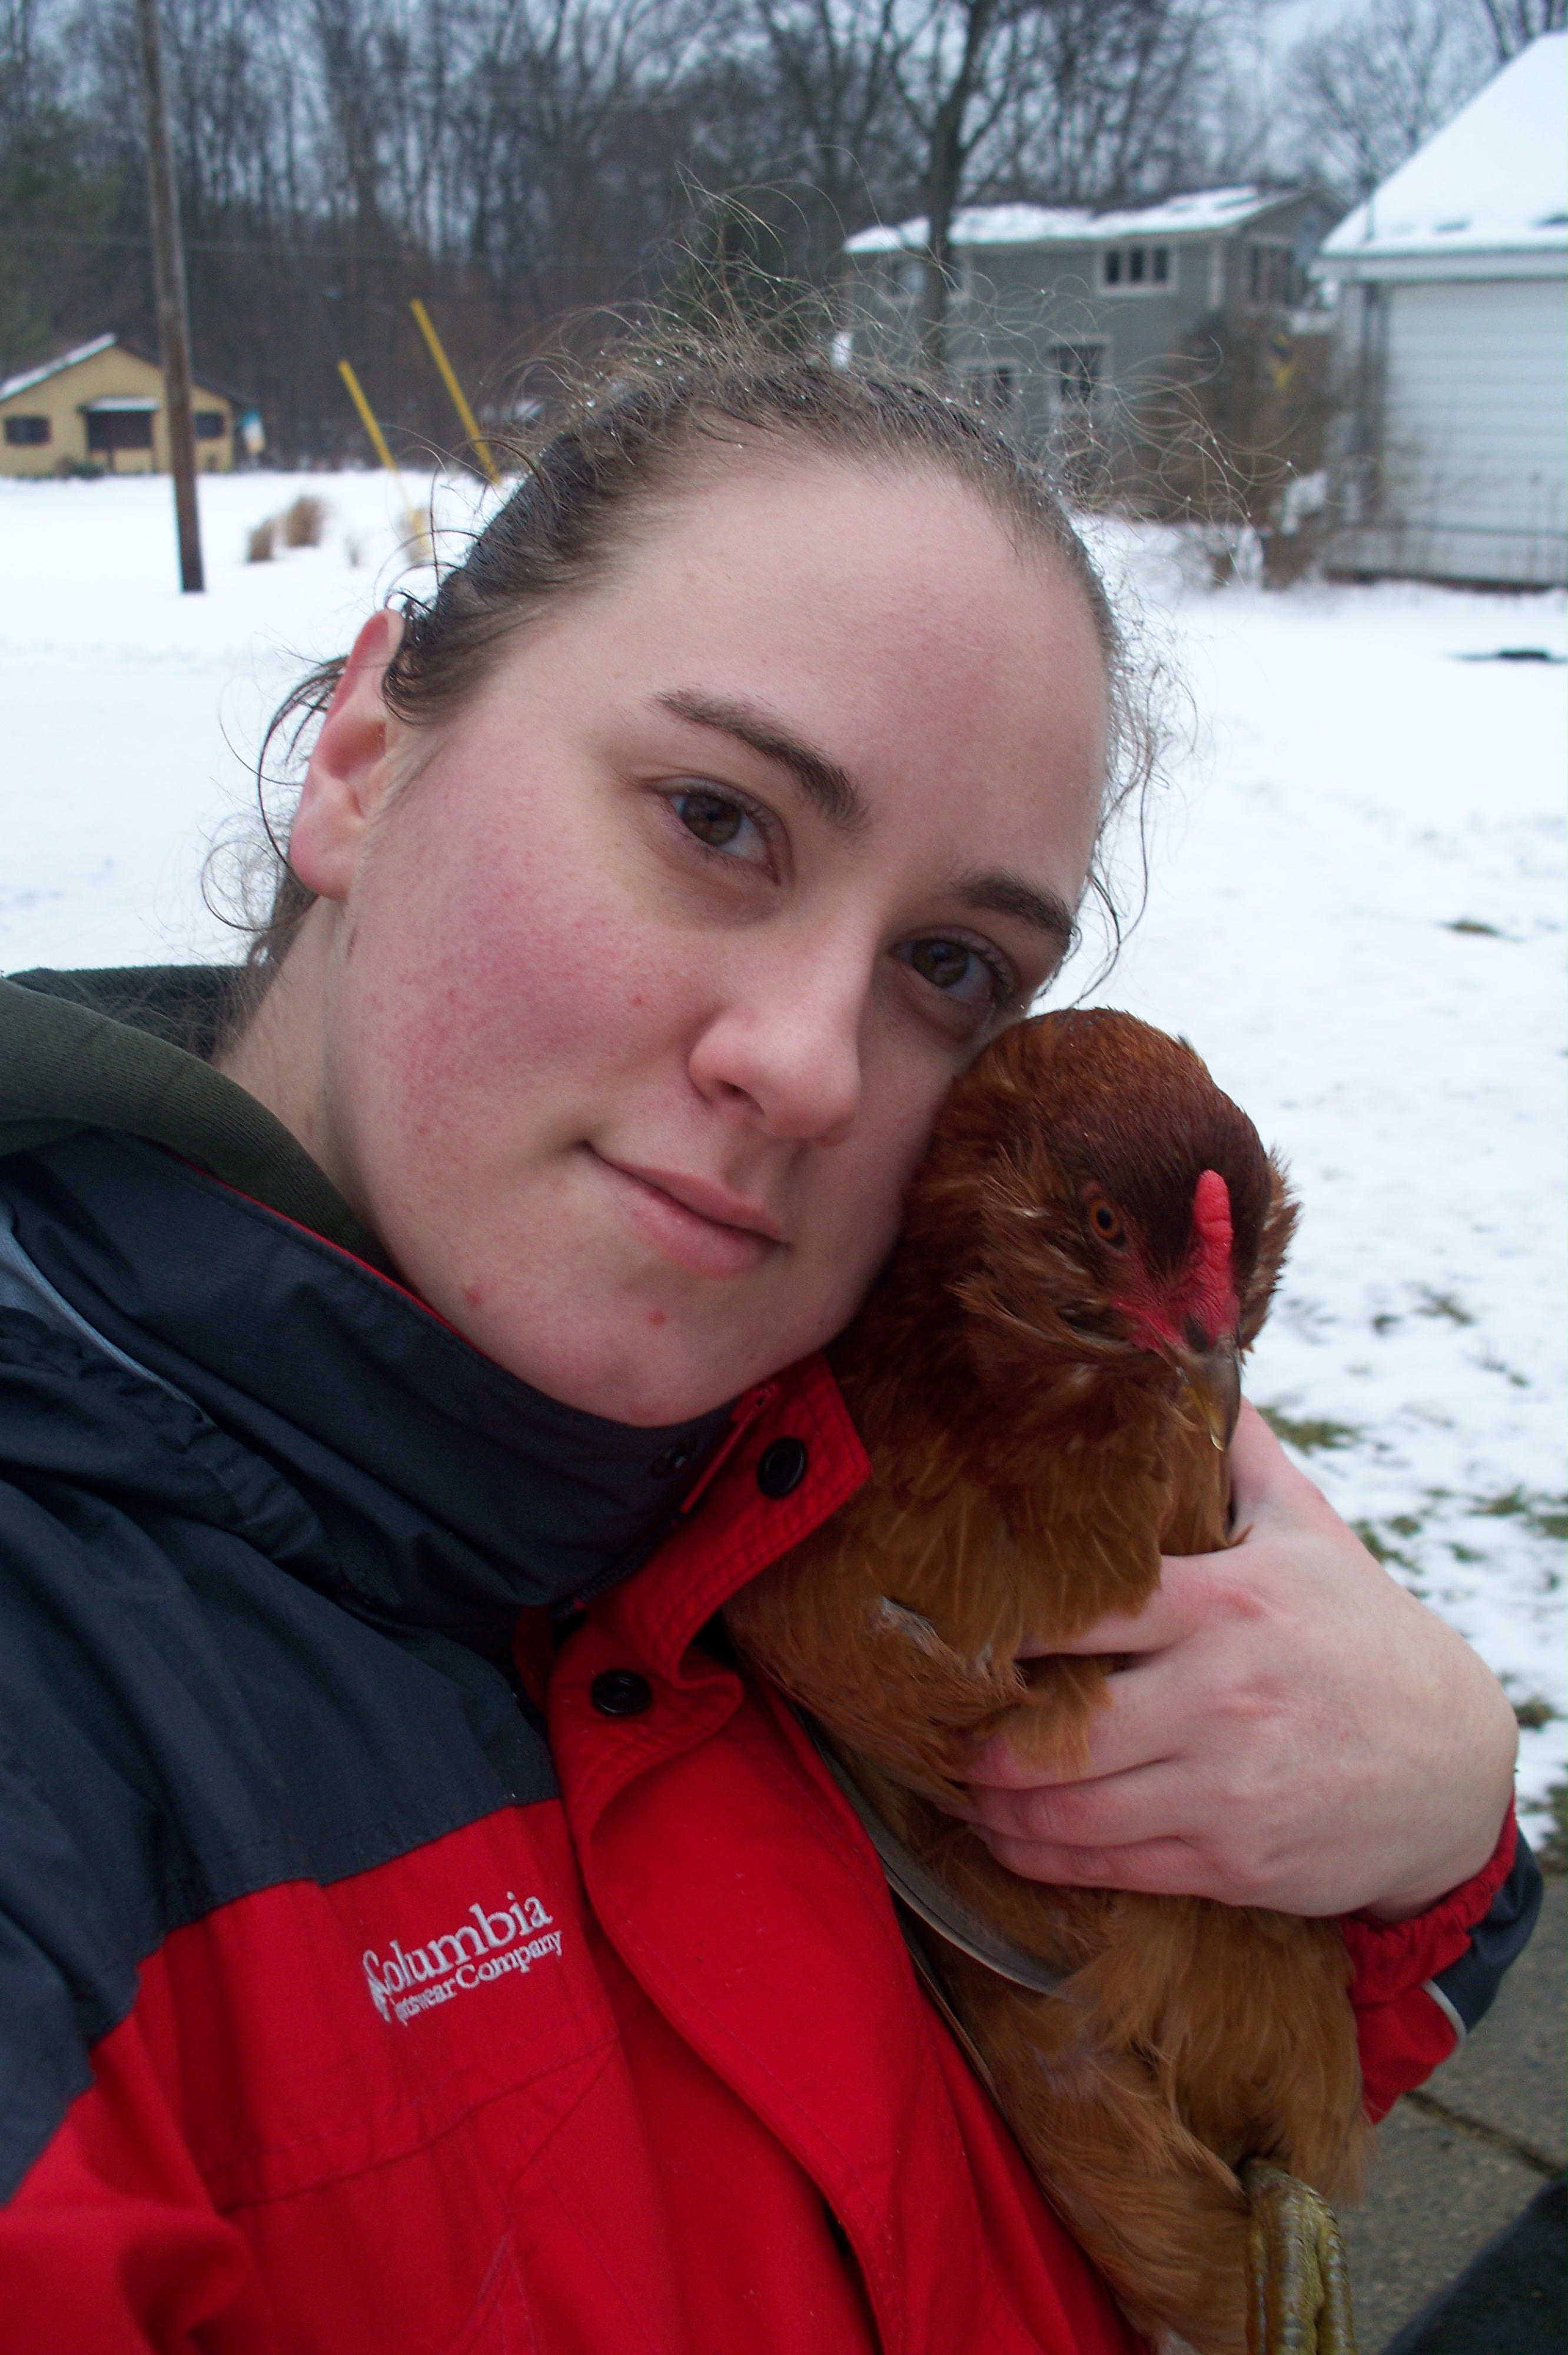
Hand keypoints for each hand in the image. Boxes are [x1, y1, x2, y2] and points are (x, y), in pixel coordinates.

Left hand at [960, 1403, 1518, 1919]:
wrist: (1452, 1766)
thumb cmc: (1361, 1634)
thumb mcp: (1310, 1531)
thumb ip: (1241, 1450)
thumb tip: (1191, 1348)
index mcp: (1226, 1605)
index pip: (1085, 1612)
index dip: (1001, 1625)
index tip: (946, 1621)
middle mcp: (1220, 1696)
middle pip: (1062, 1729)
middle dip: (981, 1737)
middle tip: (931, 1718)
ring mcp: (1226, 1786)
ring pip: (1072, 1810)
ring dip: (995, 1805)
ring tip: (956, 1782)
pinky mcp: (1233, 1860)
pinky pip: (1109, 1867)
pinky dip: (1041, 1855)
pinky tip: (1004, 1836)